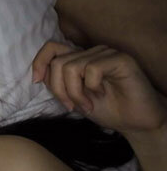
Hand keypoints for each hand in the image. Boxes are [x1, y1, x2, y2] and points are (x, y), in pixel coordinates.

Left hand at [32, 41, 166, 136]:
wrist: (134, 122)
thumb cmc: (106, 109)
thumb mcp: (72, 97)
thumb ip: (56, 83)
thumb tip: (38, 75)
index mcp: (79, 58)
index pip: (51, 48)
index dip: (39, 62)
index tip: (36, 81)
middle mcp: (91, 52)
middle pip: (58, 63)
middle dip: (59, 90)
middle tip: (71, 106)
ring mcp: (106, 53)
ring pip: (71, 67)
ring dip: (74, 93)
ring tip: (87, 105)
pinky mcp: (121, 59)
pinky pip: (92, 69)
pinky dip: (91, 88)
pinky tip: (102, 96)